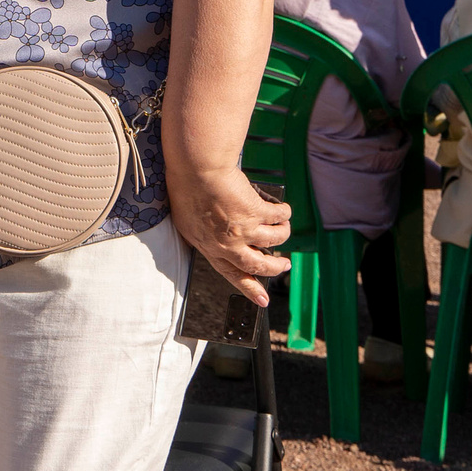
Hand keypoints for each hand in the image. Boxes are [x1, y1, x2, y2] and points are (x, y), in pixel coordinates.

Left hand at [167, 165, 291, 307]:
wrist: (197, 168)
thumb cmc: (186, 187)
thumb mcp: (187, 221)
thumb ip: (202, 235)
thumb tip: (211, 241)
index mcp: (208, 247)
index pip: (230, 274)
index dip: (249, 288)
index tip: (262, 301)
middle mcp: (227, 245)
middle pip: (258, 266)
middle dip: (275, 268)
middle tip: (285, 266)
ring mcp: (244, 231)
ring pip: (274, 241)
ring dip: (283, 235)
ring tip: (284, 229)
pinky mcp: (257, 214)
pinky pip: (280, 218)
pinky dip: (285, 214)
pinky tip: (284, 210)